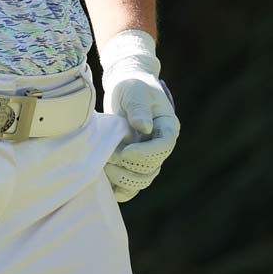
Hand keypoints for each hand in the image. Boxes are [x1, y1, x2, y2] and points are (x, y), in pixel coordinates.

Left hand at [99, 29, 178, 202]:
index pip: (163, 147)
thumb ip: (138, 108)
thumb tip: (144, 128)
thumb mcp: (135, 91)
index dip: (146, 154)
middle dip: (130, 166)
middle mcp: (159, 145)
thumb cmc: (132, 85)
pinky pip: (129, 185)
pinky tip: (105, 181)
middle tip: (109, 155)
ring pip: (142, 179)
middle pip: (152, 168)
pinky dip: (119, 188)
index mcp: (167, 128)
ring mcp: (145, 155)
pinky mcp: (131, 162)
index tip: (125, 152)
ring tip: (105, 165)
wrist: (124, 87)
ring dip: (123, 178)